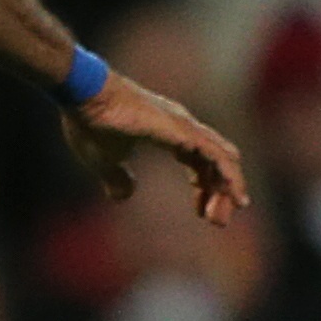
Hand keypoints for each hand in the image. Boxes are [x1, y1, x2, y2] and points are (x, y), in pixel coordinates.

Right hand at [64, 70, 251, 224]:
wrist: (86, 98)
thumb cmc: (90, 123)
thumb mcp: (103, 161)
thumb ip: (116, 178)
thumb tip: (122, 196)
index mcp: (168, 132)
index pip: (199, 161)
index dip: (204, 187)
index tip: (202, 213)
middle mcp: (184, 128)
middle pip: (217, 163)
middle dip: (220, 193)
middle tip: (217, 222)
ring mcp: (187, 128)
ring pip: (224, 161)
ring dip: (228, 190)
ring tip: (220, 220)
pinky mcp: (185, 133)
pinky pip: (219, 158)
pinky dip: (230, 180)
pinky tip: (234, 199)